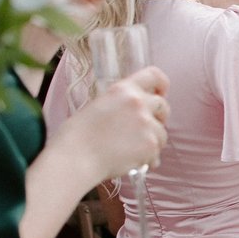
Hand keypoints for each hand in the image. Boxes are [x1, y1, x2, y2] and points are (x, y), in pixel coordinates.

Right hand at [60, 68, 170, 184]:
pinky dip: (149, 158)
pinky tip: (133, 162)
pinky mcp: (150, 144)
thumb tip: (132, 112)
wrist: (75, 159)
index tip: (161, 92)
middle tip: (144, 129)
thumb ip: (120, 104)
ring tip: (131, 150)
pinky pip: (157, 151)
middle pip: (163, 105)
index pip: (154, 75)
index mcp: (123, 89)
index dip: (161, 84)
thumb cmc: (77, 136)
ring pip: (162, 132)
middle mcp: (138, 102)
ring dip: (152, 140)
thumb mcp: (97, 106)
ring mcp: (147, 123)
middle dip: (157, 117)